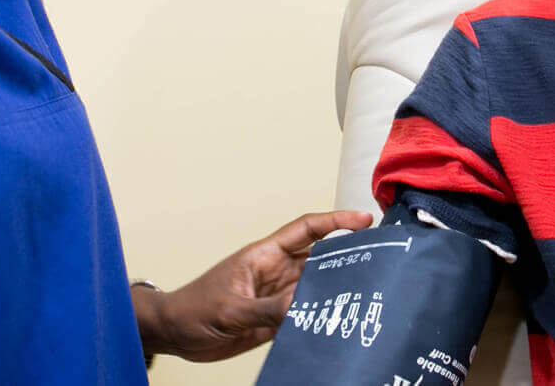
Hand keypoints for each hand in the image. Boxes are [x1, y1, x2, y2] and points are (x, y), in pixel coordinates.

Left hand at [136, 209, 373, 362]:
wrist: (174, 334)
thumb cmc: (192, 309)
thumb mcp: (230, 309)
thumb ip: (266, 309)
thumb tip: (302, 305)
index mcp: (264, 256)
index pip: (306, 230)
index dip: (336, 223)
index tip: (363, 221)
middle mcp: (276, 273)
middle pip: (320, 259)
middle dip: (348, 258)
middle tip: (379, 261)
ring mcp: (277, 297)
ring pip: (316, 289)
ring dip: (336, 292)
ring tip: (366, 296)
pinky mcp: (274, 320)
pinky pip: (304, 315)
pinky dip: (320, 318)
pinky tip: (336, 324)